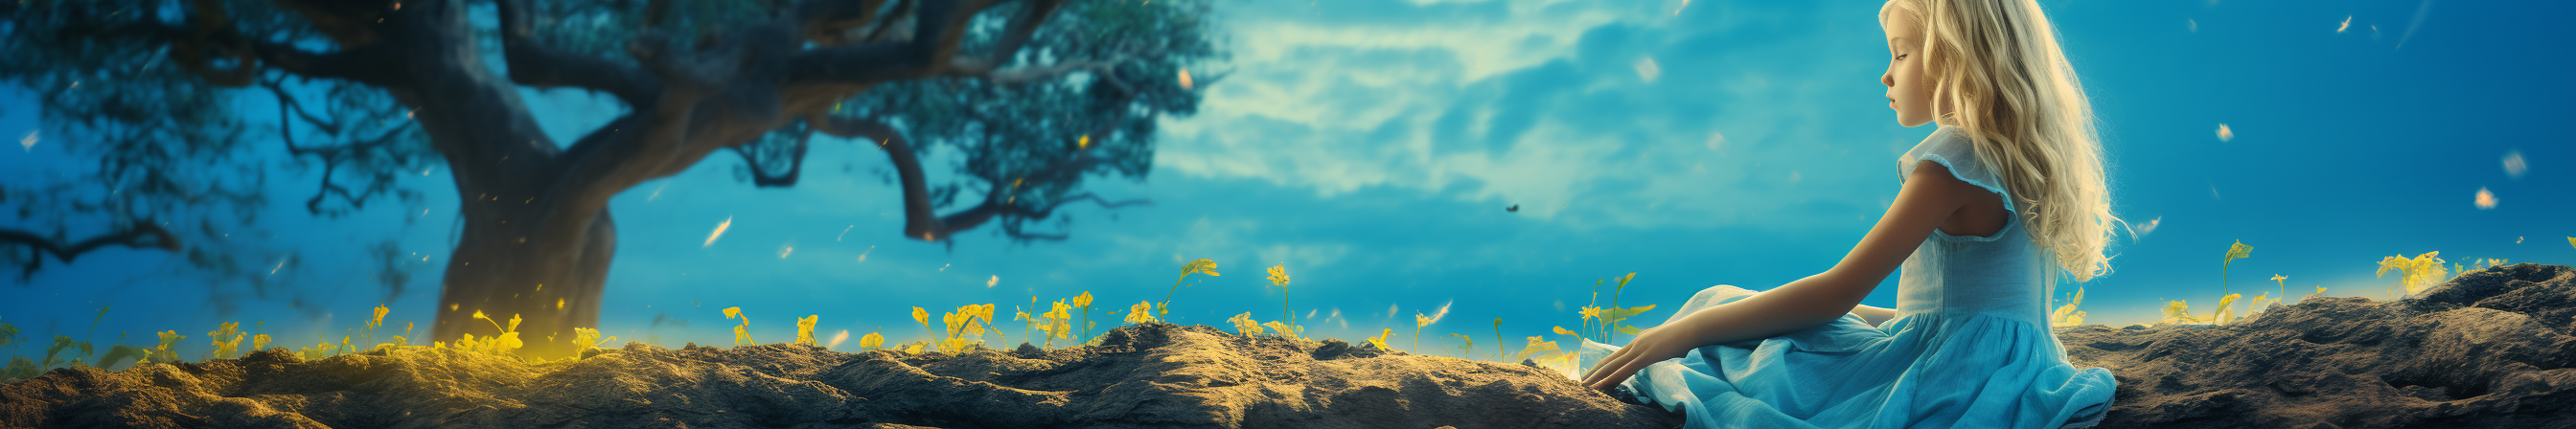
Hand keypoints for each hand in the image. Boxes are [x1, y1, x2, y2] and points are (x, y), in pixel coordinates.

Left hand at [1579, 325, 1696, 391]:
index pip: (1615, 356)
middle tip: (1582, 382)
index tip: (1592, 374)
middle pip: (1609, 361)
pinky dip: (1612, 378)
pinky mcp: (1646, 356)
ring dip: (1599, 378)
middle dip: (1594, 373)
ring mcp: (1639, 350)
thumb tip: (1668, 353)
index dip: (1602, 366)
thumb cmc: (1682, 337)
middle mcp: (1634, 344)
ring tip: (1586, 386)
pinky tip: (1603, 385)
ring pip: (1614, 366)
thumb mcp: (1667, 344)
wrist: (1690, 329)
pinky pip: (1626, 370)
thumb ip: (1662, 349)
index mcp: (1637, 341)